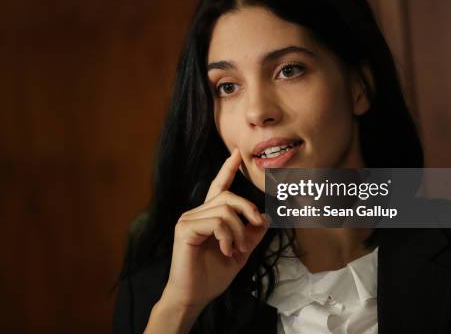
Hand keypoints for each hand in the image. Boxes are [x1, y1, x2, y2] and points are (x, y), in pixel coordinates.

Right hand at [152, 149, 269, 326]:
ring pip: (225, 211)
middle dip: (249, 211)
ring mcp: (189, 219)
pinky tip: (225, 250)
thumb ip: (251, 234)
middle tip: (256, 228)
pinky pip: (216, 222)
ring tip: (236, 249)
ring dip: (239, 231)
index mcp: (209, 216)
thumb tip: (266, 217)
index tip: (237, 153)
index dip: (228, 169)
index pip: (219, 187)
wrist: (194, 296)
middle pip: (230, 197)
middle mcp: (197, 213)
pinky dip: (227, 236)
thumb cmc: (212, 276)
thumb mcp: (240, 252)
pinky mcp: (185, 229)